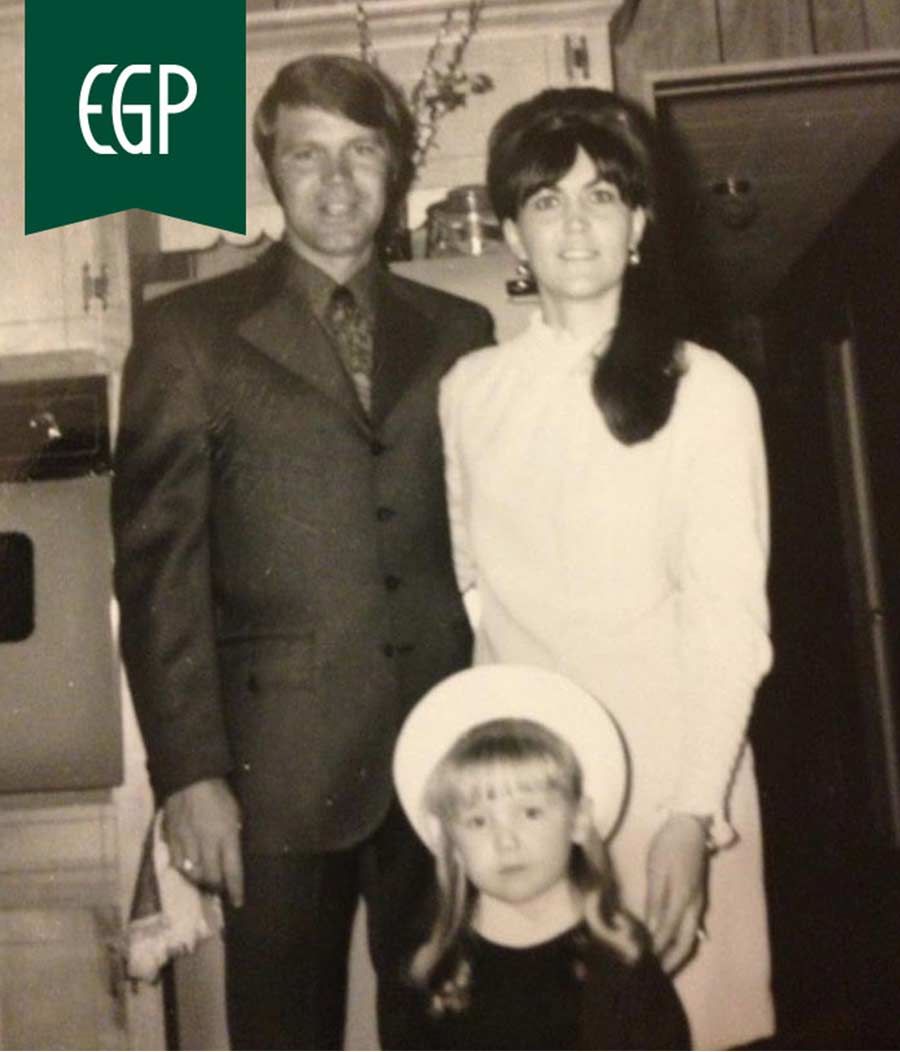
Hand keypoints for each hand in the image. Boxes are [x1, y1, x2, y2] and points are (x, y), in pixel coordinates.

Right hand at [163, 778, 243, 907]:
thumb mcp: (235, 813)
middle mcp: (205, 843)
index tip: (238, 902)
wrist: (190, 778)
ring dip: (200, 880)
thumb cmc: (219, 793)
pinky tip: (188, 868)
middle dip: (216, 886)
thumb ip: (233, 835)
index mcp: (225, 835)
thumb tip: (233, 856)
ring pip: (192, 873)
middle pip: (210, 876)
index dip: (235, 889)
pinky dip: (184, 869)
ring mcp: (186, 842)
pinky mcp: (171, 838)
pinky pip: (176, 863)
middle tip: (220, 889)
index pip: (232, 870)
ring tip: (205, 881)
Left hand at [644, 813, 708, 973]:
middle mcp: (694, 906)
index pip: (668, 933)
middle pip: (685, 943)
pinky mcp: (696, 900)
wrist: (689, 826)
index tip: (641, 965)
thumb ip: (655, 900)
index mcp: (683, 899)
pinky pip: (690, 928)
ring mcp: (698, 904)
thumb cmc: (668, 845)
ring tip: (657, 965)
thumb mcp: (656, 869)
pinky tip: (666, 945)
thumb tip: (651, 929)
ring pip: (689, 937)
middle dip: (670, 962)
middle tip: (652, 976)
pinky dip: (679, 941)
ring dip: (675, 954)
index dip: (656, 951)